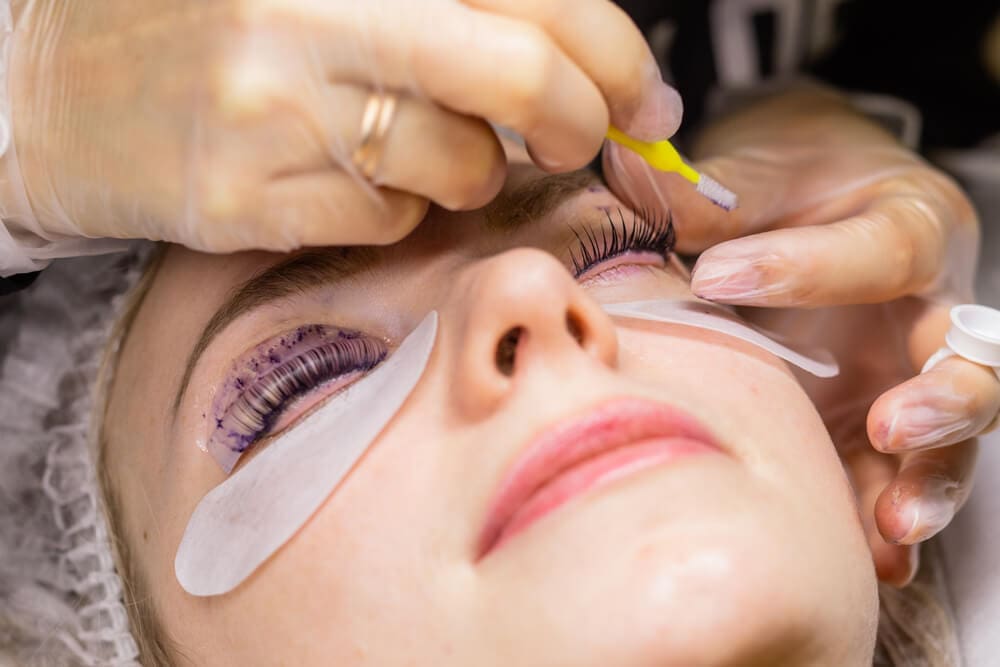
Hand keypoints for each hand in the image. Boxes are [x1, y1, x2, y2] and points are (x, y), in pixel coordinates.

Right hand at [7, 0, 679, 251]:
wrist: (48, 83)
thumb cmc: (206, 24)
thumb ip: (450, 9)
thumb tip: (579, 54)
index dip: (613, 50)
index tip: (644, 93)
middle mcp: (311, 13)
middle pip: (517, 76)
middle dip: (578, 119)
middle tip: (582, 134)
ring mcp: (275, 110)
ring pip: (458, 167)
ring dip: (468, 169)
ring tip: (408, 143)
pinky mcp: (246, 198)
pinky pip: (388, 222)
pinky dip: (396, 210)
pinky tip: (338, 175)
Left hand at [603, 84, 997, 585]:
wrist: (814, 201)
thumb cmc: (796, 181)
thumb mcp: (765, 169)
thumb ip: (716, 192)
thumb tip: (629, 179)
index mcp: (912, 226)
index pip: (883, 251)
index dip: (806, 266)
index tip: (714, 277)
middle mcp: (926, 312)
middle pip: (969, 362)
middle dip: (943, 400)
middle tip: (891, 423)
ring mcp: (903, 378)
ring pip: (949, 439)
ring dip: (926, 483)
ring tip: (895, 524)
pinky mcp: (872, 427)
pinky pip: (892, 477)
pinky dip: (885, 520)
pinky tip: (875, 560)